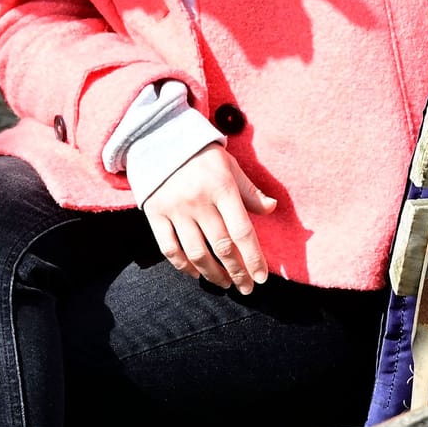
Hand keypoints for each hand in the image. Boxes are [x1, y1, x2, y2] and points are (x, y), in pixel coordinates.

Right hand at [141, 145, 277, 294]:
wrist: (160, 138)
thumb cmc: (202, 156)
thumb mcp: (230, 166)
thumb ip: (249, 190)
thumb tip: (272, 208)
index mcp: (222, 188)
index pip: (242, 232)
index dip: (254, 258)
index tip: (262, 278)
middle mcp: (199, 201)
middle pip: (222, 247)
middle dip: (238, 272)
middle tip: (246, 288)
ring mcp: (175, 209)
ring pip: (197, 253)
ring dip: (213, 274)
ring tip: (225, 284)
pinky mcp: (155, 214)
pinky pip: (170, 249)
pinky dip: (184, 266)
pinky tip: (196, 273)